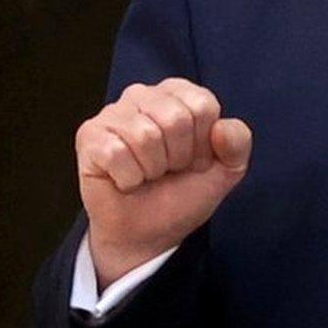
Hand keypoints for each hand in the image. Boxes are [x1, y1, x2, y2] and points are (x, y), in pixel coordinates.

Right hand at [75, 78, 252, 289]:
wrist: (148, 234)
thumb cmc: (182, 194)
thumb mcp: (226, 170)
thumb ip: (238, 144)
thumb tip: (221, 128)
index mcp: (178, 93)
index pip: (203, 105)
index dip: (203, 144)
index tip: (193, 160)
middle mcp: (143, 94)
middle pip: (175, 119)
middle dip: (178, 157)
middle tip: (168, 170)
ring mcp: (112, 113)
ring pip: (145, 136)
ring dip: (152, 169)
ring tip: (147, 174)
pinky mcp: (89, 135)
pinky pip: (116, 153)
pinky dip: (128, 178)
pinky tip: (125, 180)